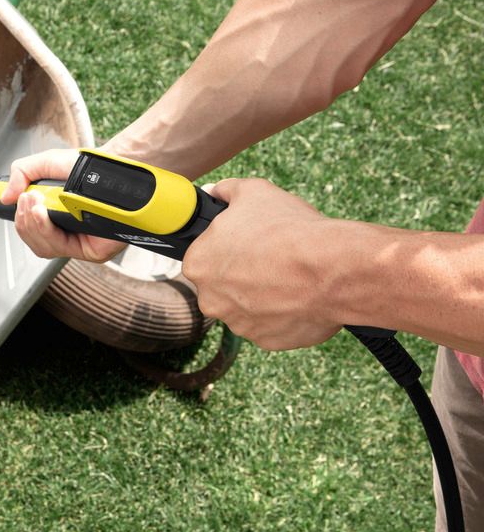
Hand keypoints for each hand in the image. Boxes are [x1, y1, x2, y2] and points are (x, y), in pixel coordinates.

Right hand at [0, 148, 126, 262]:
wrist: (110, 167)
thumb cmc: (86, 166)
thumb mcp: (46, 163)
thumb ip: (22, 174)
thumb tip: (5, 197)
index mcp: (57, 219)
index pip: (31, 231)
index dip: (20, 220)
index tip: (10, 203)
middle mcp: (68, 234)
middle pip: (34, 242)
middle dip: (24, 220)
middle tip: (26, 198)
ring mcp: (80, 244)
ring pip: (43, 247)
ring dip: (33, 224)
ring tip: (35, 202)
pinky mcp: (92, 251)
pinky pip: (61, 248)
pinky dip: (46, 230)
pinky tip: (43, 214)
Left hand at [185, 178, 342, 349]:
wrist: (332, 269)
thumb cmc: (288, 229)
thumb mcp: (253, 191)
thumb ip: (226, 190)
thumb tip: (216, 191)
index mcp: (198, 264)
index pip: (204, 257)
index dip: (228, 247)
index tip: (248, 243)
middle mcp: (211, 300)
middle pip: (222, 285)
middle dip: (243, 273)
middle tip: (271, 258)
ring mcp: (238, 324)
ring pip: (247, 307)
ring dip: (263, 295)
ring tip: (291, 276)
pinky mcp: (266, 341)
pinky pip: (271, 325)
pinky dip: (283, 313)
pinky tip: (301, 296)